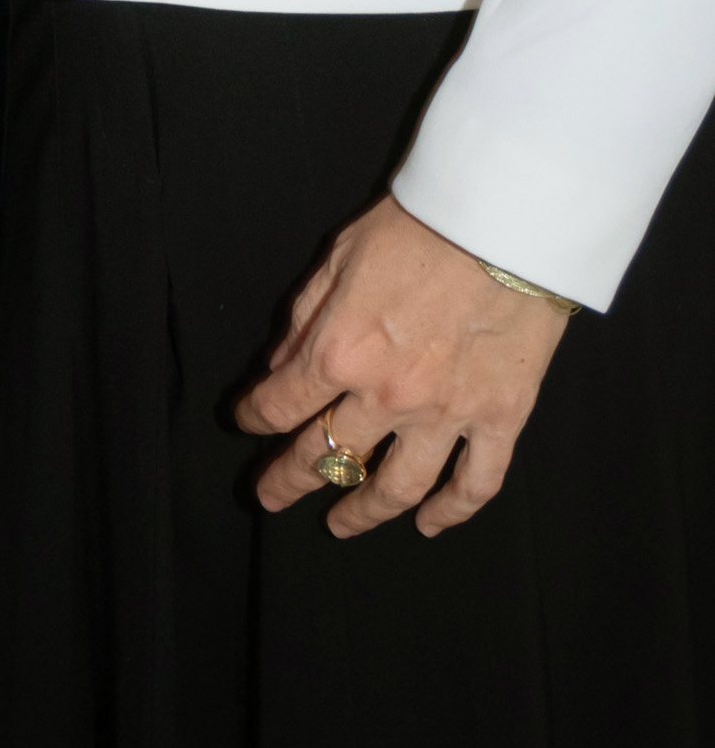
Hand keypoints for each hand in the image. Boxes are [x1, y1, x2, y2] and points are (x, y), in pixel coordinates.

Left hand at [235, 194, 570, 537]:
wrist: (503, 222)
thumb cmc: (418, 228)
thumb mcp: (338, 258)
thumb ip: (305, 316)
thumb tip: (279, 362)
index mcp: (340, 350)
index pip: (280, 403)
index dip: (254, 416)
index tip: (245, 421)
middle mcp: (387, 395)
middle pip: (327, 454)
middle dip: (289, 478)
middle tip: (270, 495)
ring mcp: (446, 414)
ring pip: (397, 487)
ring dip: (362, 512)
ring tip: (340, 525)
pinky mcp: (499, 419)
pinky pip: (474, 484)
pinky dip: (450, 512)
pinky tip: (427, 524)